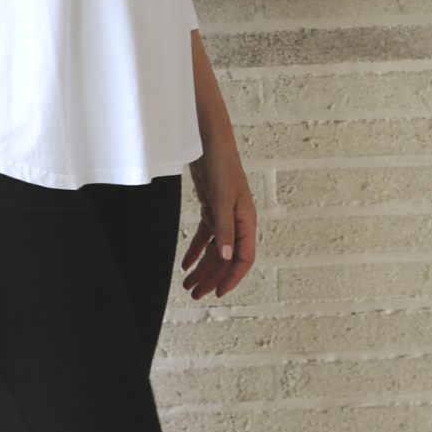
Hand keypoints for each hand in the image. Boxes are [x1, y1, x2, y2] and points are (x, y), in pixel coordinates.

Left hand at [182, 30, 256, 299]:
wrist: (208, 137)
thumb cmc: (220, 163)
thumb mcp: (221, 197)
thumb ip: (224, 228)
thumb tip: (227, 258)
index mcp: (246, 219)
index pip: (244, 257)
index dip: (232, 277)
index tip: (218, 293)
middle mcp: (238, 219)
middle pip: (227, 257)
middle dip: (212, 277)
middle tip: (195, 294)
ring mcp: (225, 213)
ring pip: (215, 249)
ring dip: (202, 267)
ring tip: (188, 284)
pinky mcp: (212, 206)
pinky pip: (206, 236)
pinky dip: (195, 250)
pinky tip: (185, 263)